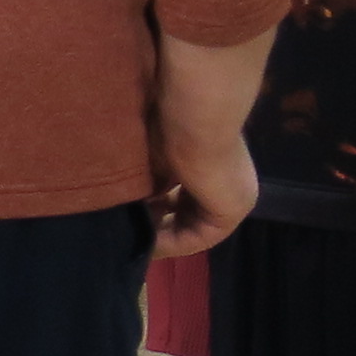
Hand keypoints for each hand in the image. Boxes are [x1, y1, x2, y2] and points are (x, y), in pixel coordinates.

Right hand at [148, 30, 269, 260]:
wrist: (195, 112)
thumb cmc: (167, 122)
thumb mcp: (150, 156)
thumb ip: (145, 177)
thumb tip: (121, 201)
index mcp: (211, 164)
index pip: (181, 196)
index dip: (152, 210)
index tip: (126, 217)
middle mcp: (227, 183)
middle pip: (186, 215)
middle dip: (154, 225)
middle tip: (125, 232)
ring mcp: (234, 197)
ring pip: (192, 227)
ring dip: (160, 235)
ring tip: (131, 239)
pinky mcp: (233, 209)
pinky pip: (200, 237)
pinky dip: (172, 243)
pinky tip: (146, 243)